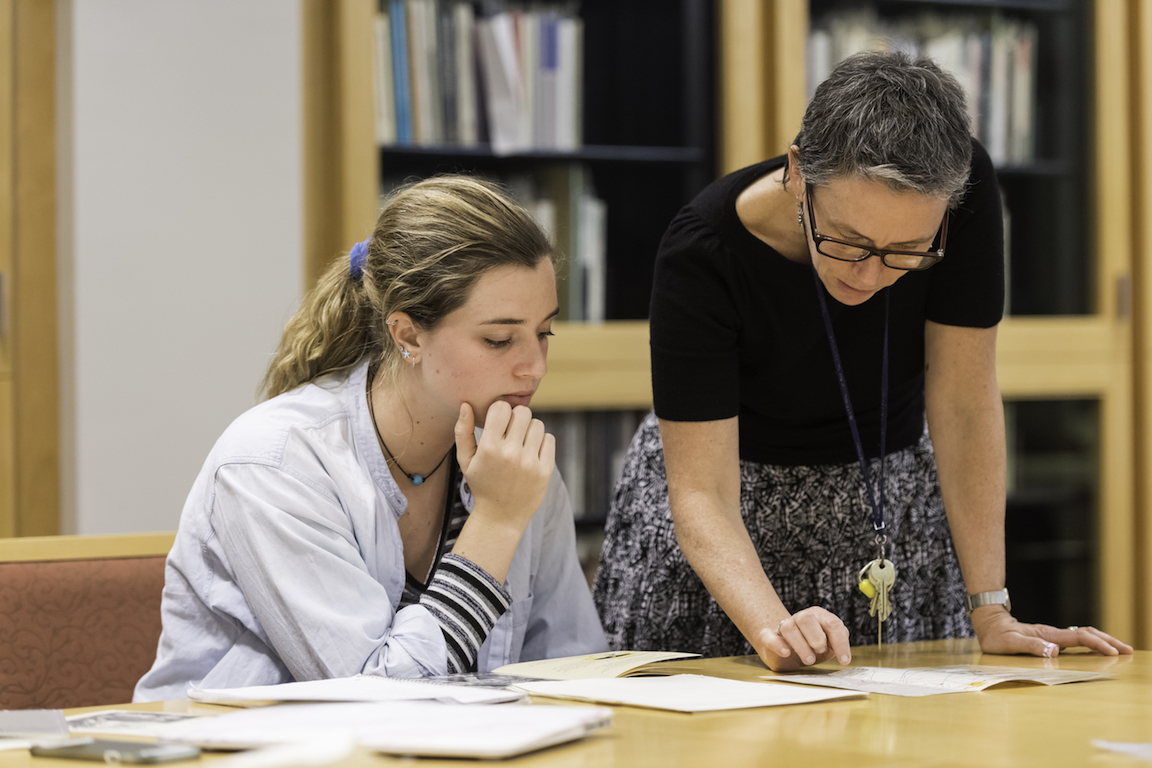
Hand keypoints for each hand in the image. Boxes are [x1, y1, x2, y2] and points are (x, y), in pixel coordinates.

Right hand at [454, 400, 555, 532]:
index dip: (500, 411)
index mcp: (489, 448)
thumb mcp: (466, 461)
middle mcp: (510, 453)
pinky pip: (549, 439)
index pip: (502, 408)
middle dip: (516, 418)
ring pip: (537, 424)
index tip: (498, 421)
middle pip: (522, 412)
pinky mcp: (545, 470)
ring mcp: (530, 462)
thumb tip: (466, 405)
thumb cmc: (482, 484)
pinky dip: (542, 442)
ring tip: (521, 443)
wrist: (501, 517)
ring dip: (529, 430)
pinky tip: (531, 453)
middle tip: (511, 432)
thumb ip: (462, 431)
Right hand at [757, 606, 851, 671]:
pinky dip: (778, 644)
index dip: (840, 642)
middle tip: (820, 652)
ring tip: (809, 660)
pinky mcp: (769, 636)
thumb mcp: (829, 646)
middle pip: (806, 618)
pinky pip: (769, 636)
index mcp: (819, 617)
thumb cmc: (811, 646)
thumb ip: (837, 644)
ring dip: (801, 645)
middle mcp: (801, 618)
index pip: (832, 623)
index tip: (844, 660)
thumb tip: (842, 651)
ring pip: (789, 627)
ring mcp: (783, 626)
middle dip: (817, 638)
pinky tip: (786, 653)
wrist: (785, 649)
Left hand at [972, 606, 1133, 657]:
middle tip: (1127, 650)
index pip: (1078, 638)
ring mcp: (1053, 635)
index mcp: (1048, 635)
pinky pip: (1077, 638)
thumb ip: (1030, 647)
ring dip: (1103, 640)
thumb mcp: (1009, 643)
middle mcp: (1053, 633)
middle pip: (1087, 633)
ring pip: (1084, 634)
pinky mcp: (1051, 638)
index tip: (1112, 653)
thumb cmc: (997, 636)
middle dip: (1108, 641)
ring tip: (1120, 649)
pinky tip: (1098, 648)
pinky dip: (1092, 642)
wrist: (990, 624)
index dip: (1096, 644)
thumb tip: (1053, 651)